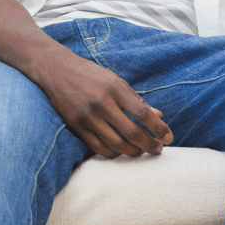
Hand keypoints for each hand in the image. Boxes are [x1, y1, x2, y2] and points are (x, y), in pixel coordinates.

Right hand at [35, 50, 172, 158]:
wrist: (56, 70)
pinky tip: (121, 151)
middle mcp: (101, 102)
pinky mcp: (76, 126)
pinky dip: (113, 153)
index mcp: (114, 87)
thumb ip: (135, 100)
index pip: (142, 113)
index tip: (168, 137)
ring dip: (133, 152)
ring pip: (116, 144)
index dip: (158, 128)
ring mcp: (87, 116)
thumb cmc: (90, 75)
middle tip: (158, 149)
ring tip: (141, 151)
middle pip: (131, 132)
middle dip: (149, 144)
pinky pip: (98, 148)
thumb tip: (157, 116)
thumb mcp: (115, 81)